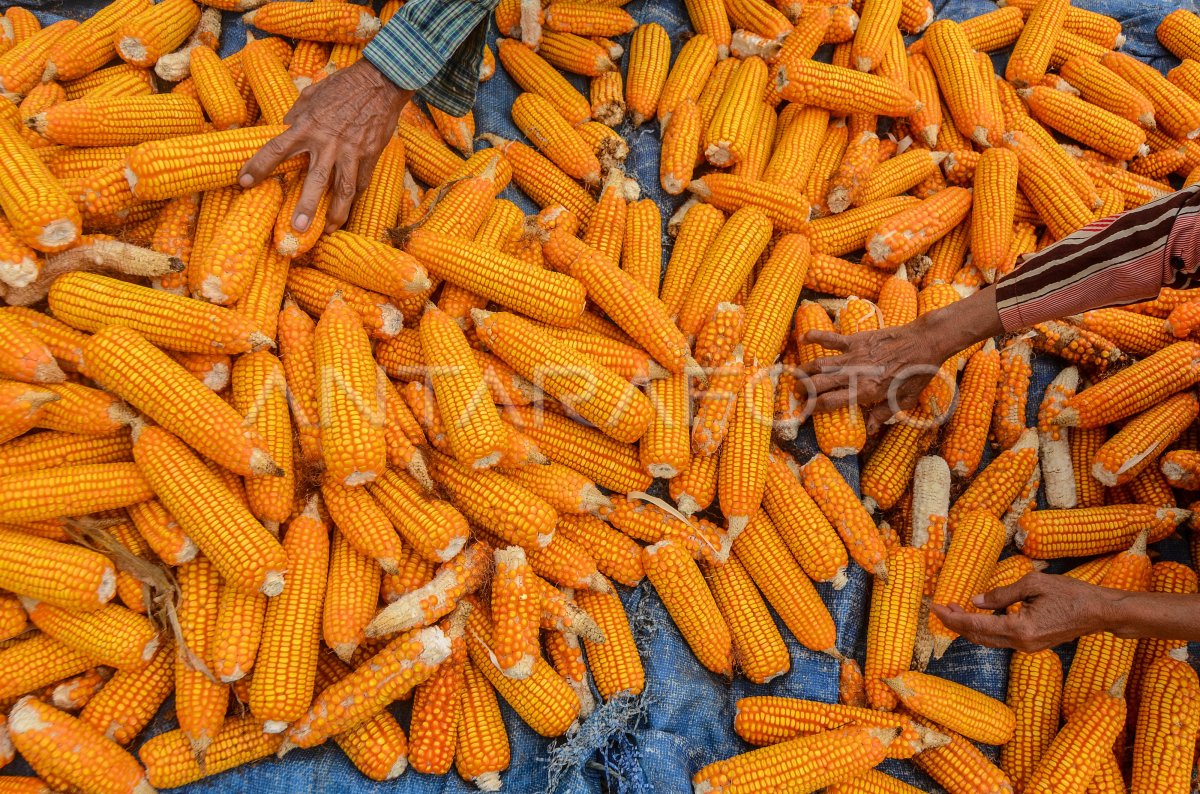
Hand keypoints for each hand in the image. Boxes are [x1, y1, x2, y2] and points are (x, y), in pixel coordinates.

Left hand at [238, 59, 413, 234]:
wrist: (380, 82)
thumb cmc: (342, 86)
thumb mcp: (311, 95)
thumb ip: (296, 116)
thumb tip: (284, 129)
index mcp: (307, 125)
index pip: (276, 149)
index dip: (258, 166)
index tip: (243, 182)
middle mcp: (328, 142)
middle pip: (315, 181)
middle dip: (306, 206)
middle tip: (297, 228)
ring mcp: (352, 152)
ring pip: (344, 190)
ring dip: (336, 213)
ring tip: (328, 230)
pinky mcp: (370, 156)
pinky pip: (360, 182)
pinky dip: (353, 198)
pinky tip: (346, 209)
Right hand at [798, 321, 947, 434]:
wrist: (924, 343)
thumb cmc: (916, 373)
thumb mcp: (904, 401)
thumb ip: (884, 414)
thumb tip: (869, 429)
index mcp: (865, 392)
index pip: (830, 402)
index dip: (814, 408)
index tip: (806, 413)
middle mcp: (854, 374)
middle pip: (818, 384)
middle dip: (803, 391)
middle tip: (798, 395)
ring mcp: (853, 356)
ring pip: (820, 364)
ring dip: (804, 371)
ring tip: (794, 377)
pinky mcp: (856, 340)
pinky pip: (831, 339)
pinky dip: (816, 337)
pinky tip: (803, 338)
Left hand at [931, 572, 1118, 652]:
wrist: (1100, 612)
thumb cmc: (1071, 593)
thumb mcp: (1033, 584)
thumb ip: (1001, 594)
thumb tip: (975, 600)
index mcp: (1020, 629)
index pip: (976, 625)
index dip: (952, 617)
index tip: (934, 607)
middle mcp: (1021, 644)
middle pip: (978, 637)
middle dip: (955, 623)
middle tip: (939, 607)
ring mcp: (1027, 648)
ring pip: (988, 640)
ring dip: (968, 627)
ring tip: (952, 609)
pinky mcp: (1032, 645)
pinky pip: (1001, 639)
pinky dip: (984, 629)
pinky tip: (976, 616)